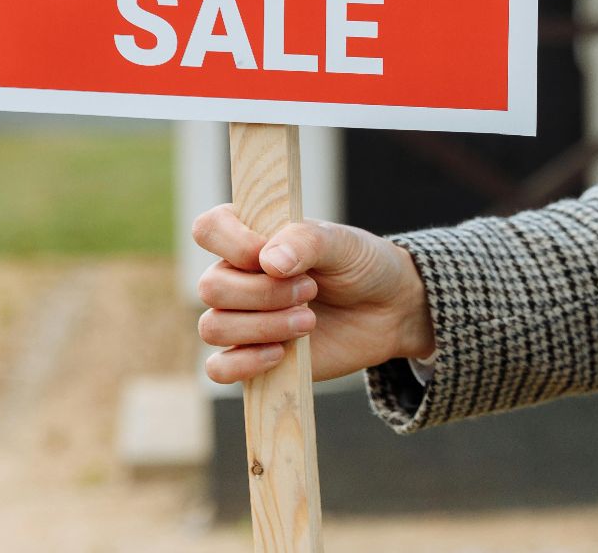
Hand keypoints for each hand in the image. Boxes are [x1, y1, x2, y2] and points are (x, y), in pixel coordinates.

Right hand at [191, 205, 434, 383]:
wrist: (388, 310)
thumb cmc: (361, 266)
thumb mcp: (344, 243)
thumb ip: (307, 241)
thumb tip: (268, 261)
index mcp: (251, 236)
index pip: (209, 229)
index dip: (234, 244)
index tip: (273, 256)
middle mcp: (237, 276)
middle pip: (210, 287)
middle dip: (263, 293)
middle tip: (311, 290)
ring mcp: (241, 318)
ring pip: (213, 328)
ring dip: (263, 326)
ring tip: (310, 320)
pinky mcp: (251, 356)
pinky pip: (218, 369)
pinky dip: (244, 364)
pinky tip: (280, 354)